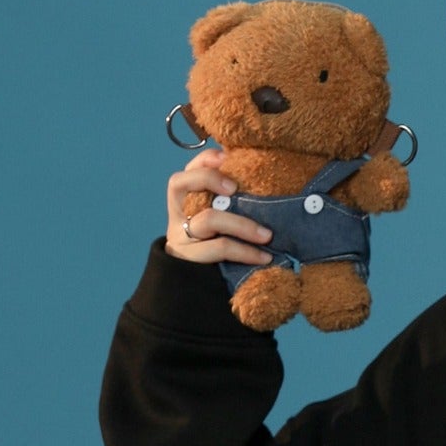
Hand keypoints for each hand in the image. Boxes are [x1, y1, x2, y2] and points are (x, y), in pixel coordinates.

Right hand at [164, 148, 275, 266]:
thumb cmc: (214, 247)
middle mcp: (178, 214)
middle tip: (236, 188)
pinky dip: (246, 251)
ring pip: (208, 219)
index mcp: (183, 200)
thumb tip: (264, 186)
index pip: (186, 170)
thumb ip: (230, 203)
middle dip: (209, 178)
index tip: (227, 158)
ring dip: (242, 225)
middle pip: (180, 184)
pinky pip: (220, 248)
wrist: (194, 287)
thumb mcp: (219, 220)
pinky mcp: (192, 258)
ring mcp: (182, 236)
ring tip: (267, 235)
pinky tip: (264, 257)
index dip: (203, 161)